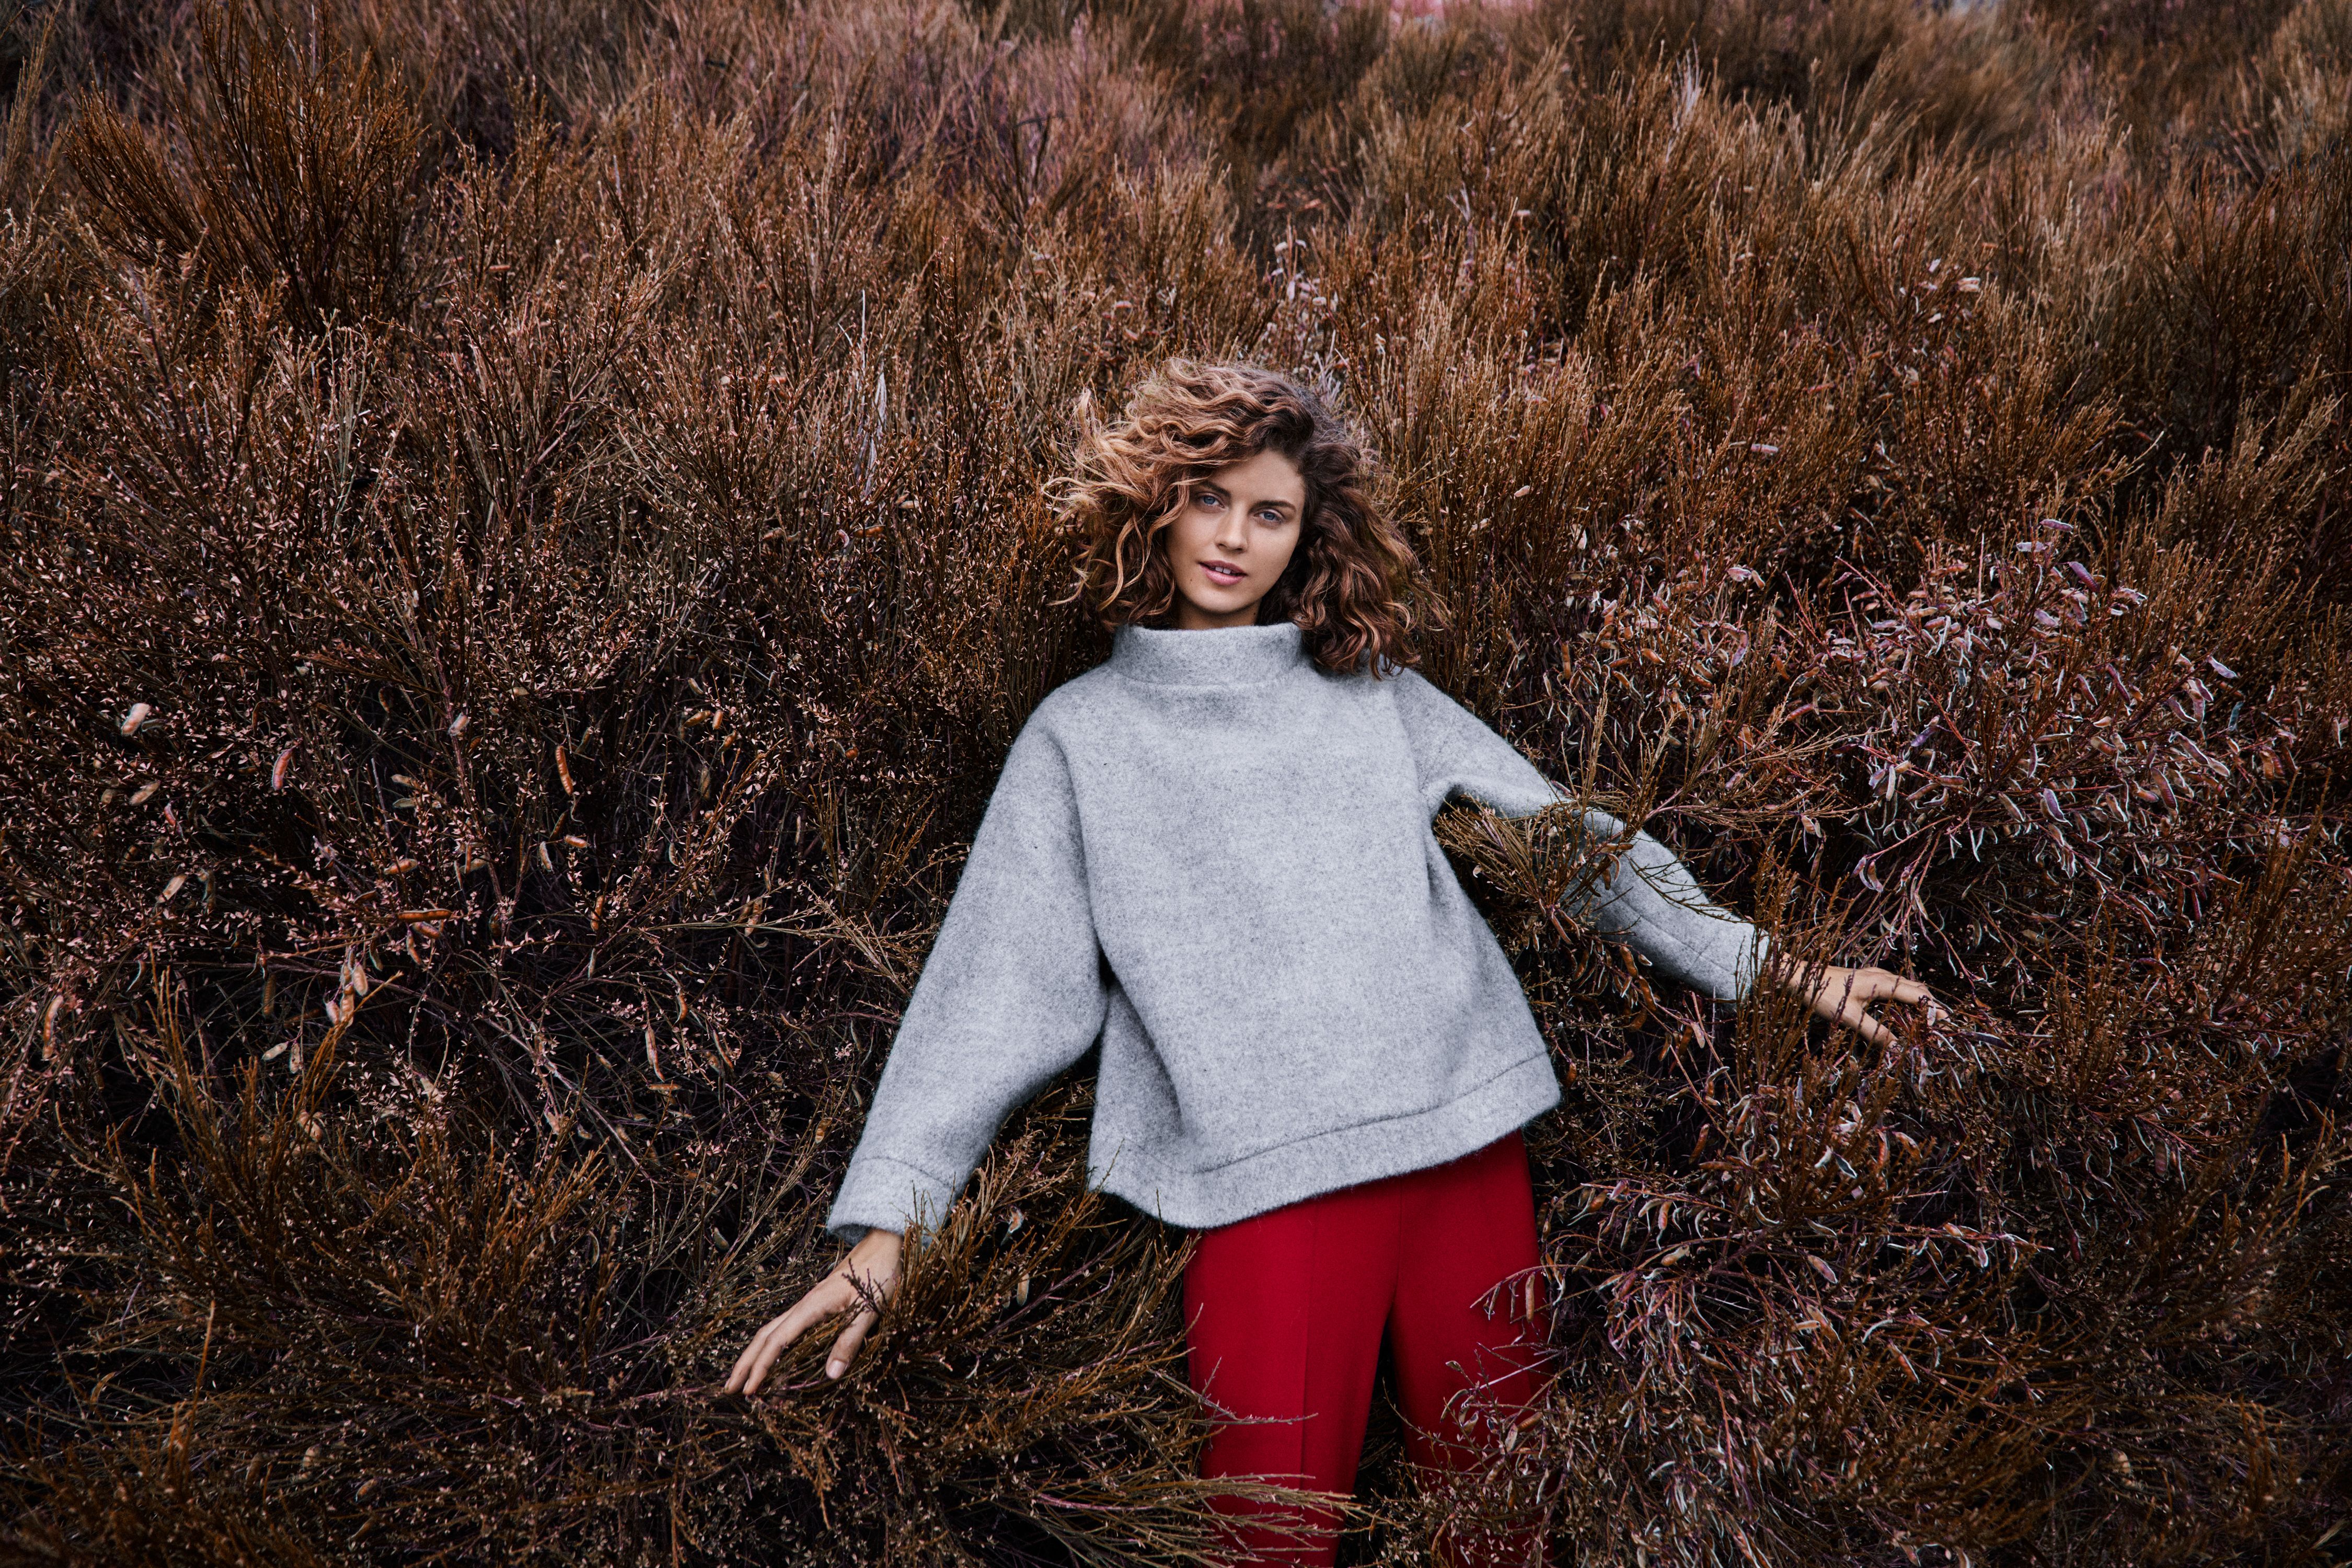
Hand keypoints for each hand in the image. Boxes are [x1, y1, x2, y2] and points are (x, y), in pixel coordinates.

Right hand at [723, 1228, 902, 1395]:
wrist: (881, 1246)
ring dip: (754, 1355)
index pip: (777, 1341)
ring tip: (743, 1379)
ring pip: (770, 1331)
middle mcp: (802, 1306)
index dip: (762, 1367)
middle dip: (745, 1363)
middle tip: (729, 1389)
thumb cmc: (877, 1275)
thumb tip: (831, 1375)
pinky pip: (784, 1329)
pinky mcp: (813, 1307)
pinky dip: (771, 1347)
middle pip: (764, 1336)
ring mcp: (805, 1306)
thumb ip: (849, 1341)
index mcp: (811, 1307)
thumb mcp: (869, 1310)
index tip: (750, 1390)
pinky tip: (772, 1359)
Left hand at [1768, 955, 1935, 1046]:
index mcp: (1881, 983)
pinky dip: (1903, 995)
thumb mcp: (1850, 1017)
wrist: (1800, 976)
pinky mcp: (1864, 977)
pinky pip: (1893, 984)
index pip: (1916, 995)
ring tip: (1926, 1015)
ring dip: (1917, 998)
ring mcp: (1872, 974)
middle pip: (1914, 988)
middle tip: (1940, 1021)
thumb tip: (1898, 1049)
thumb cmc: (1823, 995)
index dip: (1933, 1009)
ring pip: (1904, 984)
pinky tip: (1899, 1004)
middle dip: (1929, 1004)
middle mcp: (1880, 975)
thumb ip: (1875, 1033)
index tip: (1947, 1022)